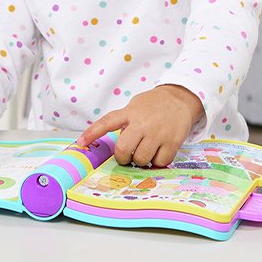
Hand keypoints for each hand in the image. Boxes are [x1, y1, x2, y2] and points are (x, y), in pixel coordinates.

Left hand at [76, 85, 203, 167]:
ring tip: (146, 151)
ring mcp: (158, 133)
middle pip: (123, 150)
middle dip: (123, 157)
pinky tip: (159, 152)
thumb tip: (117, 145)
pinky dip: (157, 162)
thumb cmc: (154, 105)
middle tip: (128, 155)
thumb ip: (124, 122)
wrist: (181, 98)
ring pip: (141, 159)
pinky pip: (160, 162)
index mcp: (130, 112)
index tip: (81, 144)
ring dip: (141, 160)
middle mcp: (142, 123)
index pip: (107, 122)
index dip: (92, 133)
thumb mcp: (135, 107)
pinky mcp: (172, 142)